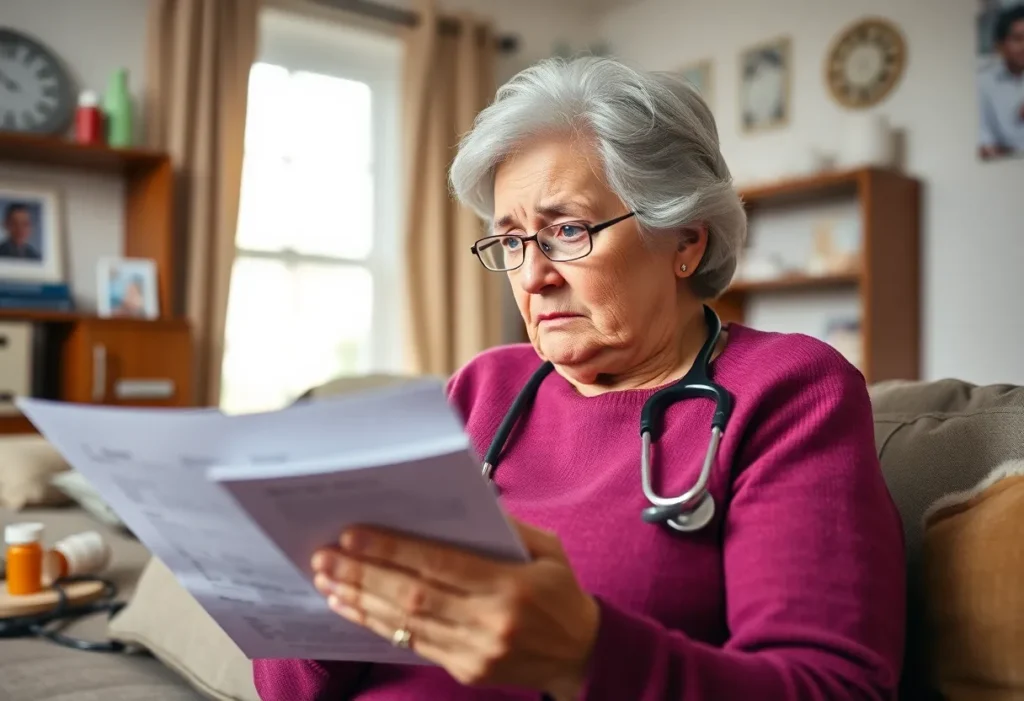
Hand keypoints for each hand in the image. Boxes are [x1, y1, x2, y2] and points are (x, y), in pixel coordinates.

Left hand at [311, 518, 599, 698]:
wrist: (584, 654)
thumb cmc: (562, 593)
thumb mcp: (548, 550)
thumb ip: (507, 527)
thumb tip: (458, 505)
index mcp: (512, 585)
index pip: (440, 564)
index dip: (394, 550)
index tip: (353, 535)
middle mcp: (490, 621)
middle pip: (414, 596)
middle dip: (364, 574)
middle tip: (325, 557)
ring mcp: (476, 652)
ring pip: (407, 625)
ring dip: (363, 602)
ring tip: (328, 582)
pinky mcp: (467, 671)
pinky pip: (415, 646)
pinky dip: (380, 626)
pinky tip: (355, 609)